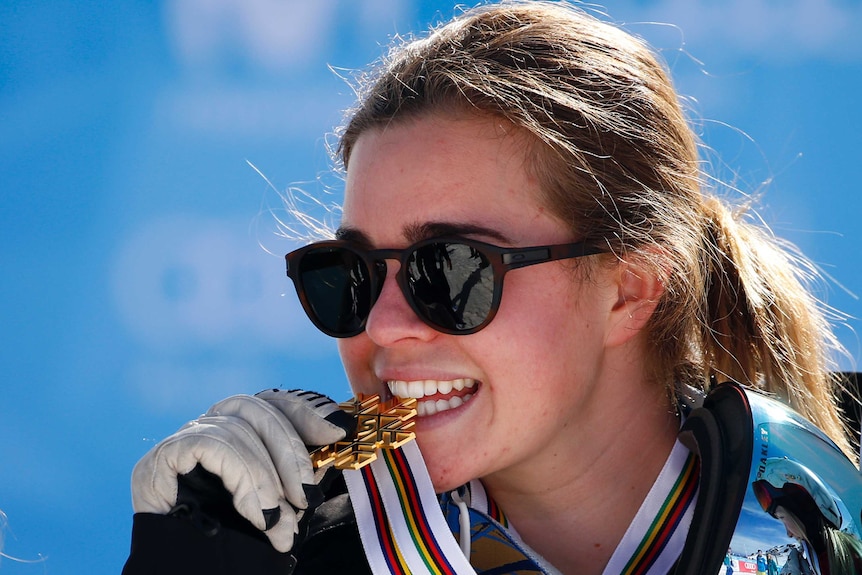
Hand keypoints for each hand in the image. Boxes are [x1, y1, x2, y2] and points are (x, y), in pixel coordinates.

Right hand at [131, 389, 354, 552]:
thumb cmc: (244, 544)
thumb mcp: (286, 500)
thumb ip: (304, 468)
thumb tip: (341, 430)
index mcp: (239, 433)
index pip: (272, 402)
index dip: (307, 410)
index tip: (339, 431)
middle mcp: (208, 429)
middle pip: (255, 407)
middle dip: (290, 449)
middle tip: (307, 495)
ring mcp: (181, 441)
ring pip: (235, 426)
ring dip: (266, 477)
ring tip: (278, 520)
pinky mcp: (160, 459)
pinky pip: (209, 443)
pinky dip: (242, 475)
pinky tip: (256, 513)